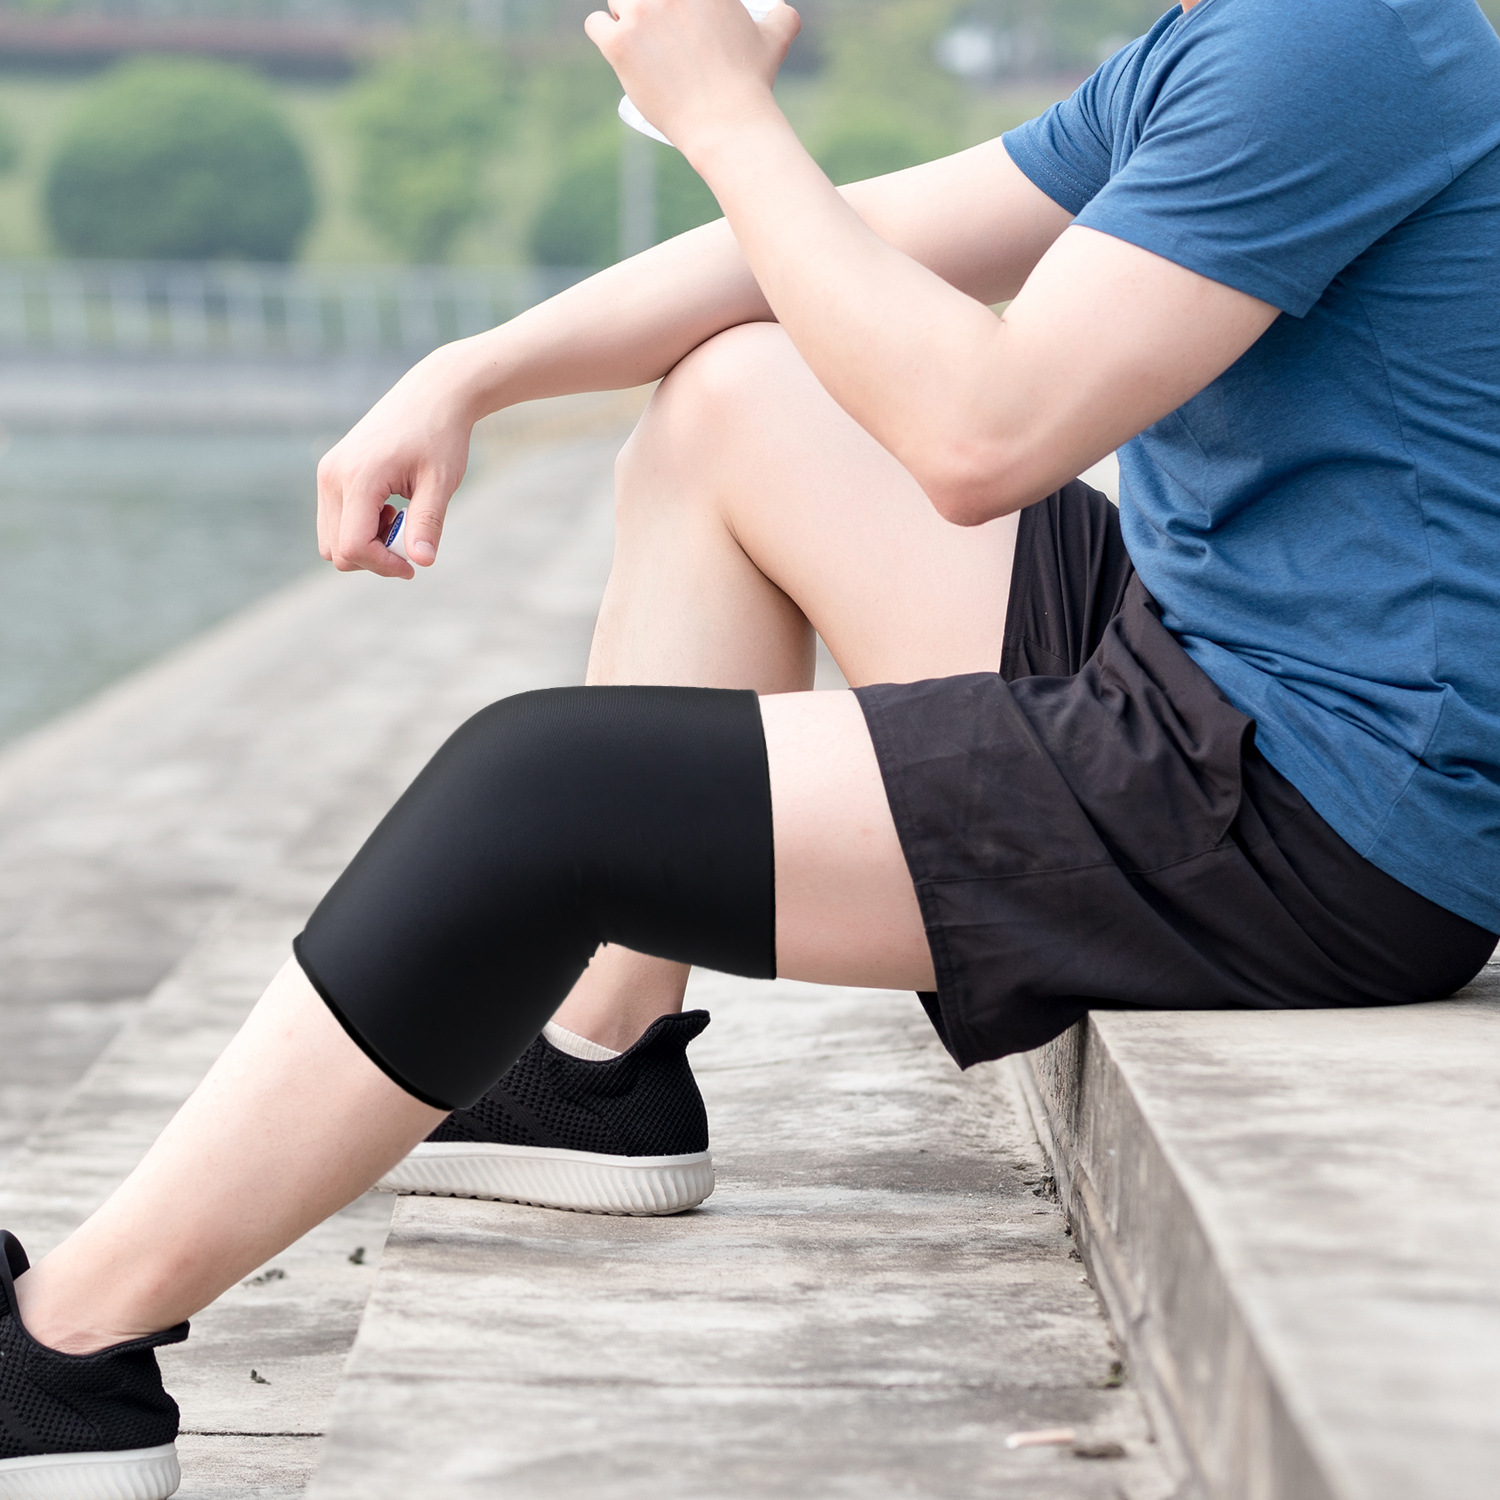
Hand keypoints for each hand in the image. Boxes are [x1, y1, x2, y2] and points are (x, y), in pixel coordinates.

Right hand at [315, 345, 480, 577]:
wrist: (432, 394)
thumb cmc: (441, 436)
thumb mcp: (441, 482)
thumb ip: (427, 523)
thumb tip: (422, 562)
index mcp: (358, 478)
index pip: (353, 546)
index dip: (383, 566)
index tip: (413, 565)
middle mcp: (332, 476)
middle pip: (336, 549)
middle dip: (374, 557)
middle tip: (410, 537)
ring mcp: (327, 473)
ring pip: (331, 539)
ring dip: (366, 544)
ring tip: (400, 519)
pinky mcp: (331, 472)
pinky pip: (334, 520)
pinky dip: (360, 528)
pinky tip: (389, 509)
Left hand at [584, 0, 799, 151]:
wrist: (727, 123)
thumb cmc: (751, 83)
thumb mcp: (775, 40)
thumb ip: (783, 17)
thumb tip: (785, 11)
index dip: (666, 0)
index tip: (668, 11)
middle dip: (647, 3)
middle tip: (654, 25)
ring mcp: (640, 14)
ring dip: (623, 13)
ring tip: (636, 36)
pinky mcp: (619, 44)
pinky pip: (595, 24)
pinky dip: (603, 32)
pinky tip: (613, 43)